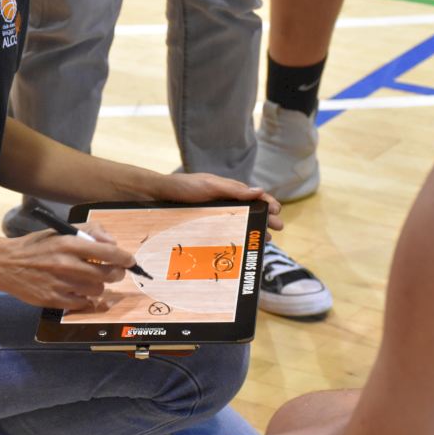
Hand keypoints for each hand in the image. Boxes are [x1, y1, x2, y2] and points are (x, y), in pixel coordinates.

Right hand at [0, 223, 134, 309]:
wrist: (6, 263)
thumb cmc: (36, 246)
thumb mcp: (60, 231)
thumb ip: (89, 231)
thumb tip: (112, 242)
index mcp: (69, 243)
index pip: (108, 252)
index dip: (124, 258)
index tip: (130, 261)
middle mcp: (66, 264)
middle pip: (107, 274)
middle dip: (116, 274)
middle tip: (113, 272)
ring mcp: (60, 284)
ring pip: (97, 290)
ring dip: (98, 286)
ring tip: (89, 281)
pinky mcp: (53, 300)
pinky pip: (82, 304)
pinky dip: (84, 299)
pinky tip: (78, 291)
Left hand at [156, 173, 283, 230]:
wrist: (156, 195)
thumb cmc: (183, 187)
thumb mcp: (210, 186)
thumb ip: (234, 190)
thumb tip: (260, 191)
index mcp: (227, 190)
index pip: (253, 196)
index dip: (267, 203)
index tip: (277, 212)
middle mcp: (223, 202)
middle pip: (250, 211)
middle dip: (265, 219)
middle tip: (277, 230)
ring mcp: (214, 215)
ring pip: (239, 223)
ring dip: (253, 229)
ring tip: (264, 241)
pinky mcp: (205, 225)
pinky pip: (224, 232)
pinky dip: (236, 238)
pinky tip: (240, 247)